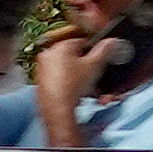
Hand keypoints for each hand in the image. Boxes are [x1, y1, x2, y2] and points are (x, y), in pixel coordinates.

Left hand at [28, 28, 123, 151]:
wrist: (57, 109)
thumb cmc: (72, 87)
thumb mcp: (95, 65)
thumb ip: (105, 50)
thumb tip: (111, 41)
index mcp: (60, 46)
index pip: (82, 42)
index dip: (94, 54)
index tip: (99, 62)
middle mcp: (48, 55)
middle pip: (74, 57)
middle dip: (86, 67)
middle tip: (93, 76)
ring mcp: (43, 69)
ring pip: (67, 69)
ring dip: (79, 77)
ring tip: (87, 88)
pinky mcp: (41, 83)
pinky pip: (60, 80)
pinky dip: (69, 84)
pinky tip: (77, 93)